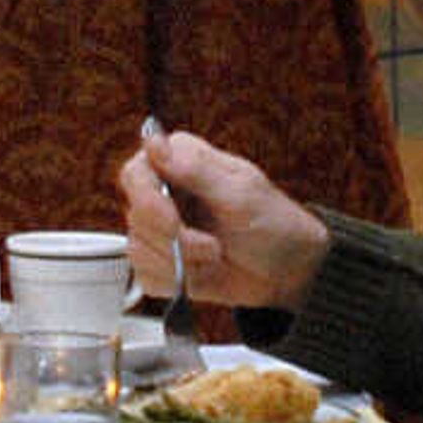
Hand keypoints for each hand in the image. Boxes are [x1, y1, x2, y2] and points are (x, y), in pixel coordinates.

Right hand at [118, 125, 327, 310]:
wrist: (288, 270)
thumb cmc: (273, 223)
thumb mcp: (240, 194)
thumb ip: (193, 169)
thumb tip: (153, 141)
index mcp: (180, 161)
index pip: (135, 173)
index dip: (148, 200)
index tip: (173, 222)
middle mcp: (165, 191)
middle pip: (136, 215)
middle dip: (176, 239)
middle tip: (213, 246)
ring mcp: (160, 228)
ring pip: (139, 250)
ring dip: (181, 262)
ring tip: (216, 255)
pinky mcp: (160, 262)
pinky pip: (146, 277)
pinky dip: (176, 282)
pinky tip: (202, 271)